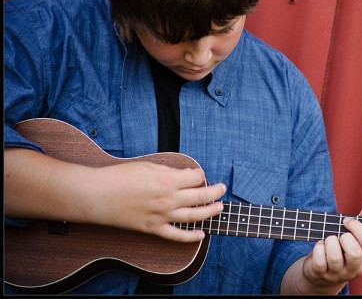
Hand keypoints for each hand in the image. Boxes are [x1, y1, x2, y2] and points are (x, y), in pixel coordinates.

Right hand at [89, 161, 225, 242]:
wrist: (97, 195)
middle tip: (222, 189)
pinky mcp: (153, 228)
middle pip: (201, 196)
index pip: (195, 177)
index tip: (198, 174)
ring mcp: (161, 215)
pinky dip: (190, 237)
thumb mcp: (148, 165)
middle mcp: (168, 198)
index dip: (200, 174)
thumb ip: (170, 170)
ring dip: (210, 212)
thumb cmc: (120, 176)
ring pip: (194, 216)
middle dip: (215, 191)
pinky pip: (176, 235)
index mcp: (167, 180)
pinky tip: (202, 235)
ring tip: (220, 208)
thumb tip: (188, 174)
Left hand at [281, 202, 361, 293]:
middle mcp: (354, 269)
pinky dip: (318, 248)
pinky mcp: (321, 274)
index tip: (346, 221)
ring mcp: (337, 274)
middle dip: (345, 237)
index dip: (356, 227)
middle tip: (339, 235)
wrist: (322, 273)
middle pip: (354, 253)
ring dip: (330, 242)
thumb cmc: (341, 249)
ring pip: (335, 257)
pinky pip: (319, 261)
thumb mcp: (354, 237)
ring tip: (329, 240)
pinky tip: (320, 246)